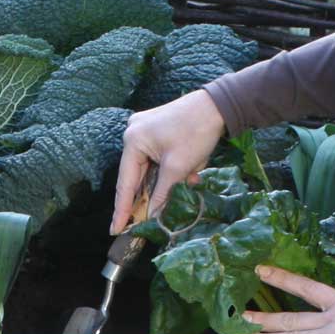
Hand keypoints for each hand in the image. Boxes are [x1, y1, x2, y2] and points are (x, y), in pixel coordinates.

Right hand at [111, 89, 228, 233]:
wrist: (219, 104)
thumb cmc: (196, 132)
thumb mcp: (178, 167)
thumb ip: (162, 193)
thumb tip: (153, 215)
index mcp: (133, 141)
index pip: (125, 182)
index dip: (122, 209)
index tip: (115, 229)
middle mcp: (133, 133)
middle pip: (136, 174)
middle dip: (150, 193)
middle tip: (143, 220)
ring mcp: (144, 129)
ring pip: (150, 166)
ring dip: (167, 179)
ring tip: (189, 178)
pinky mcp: (156, 129)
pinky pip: (158, 156)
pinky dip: (172, 167)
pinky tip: (191, 170)